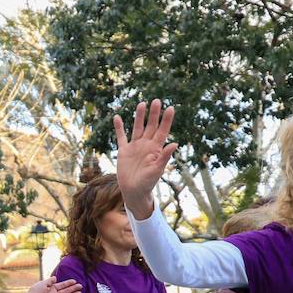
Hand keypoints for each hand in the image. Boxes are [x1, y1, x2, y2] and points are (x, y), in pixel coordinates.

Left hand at [24, 277, 81, 292]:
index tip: (75, 281)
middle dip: (73, 289)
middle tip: (80, 286)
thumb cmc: (35, 291)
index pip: (62, 285)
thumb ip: (50, 281)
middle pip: (66, 291)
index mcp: (52, 289)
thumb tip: (55, 277)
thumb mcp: (43, 283)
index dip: (68, 283)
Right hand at [114, 99, 177, 217]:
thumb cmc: (148, 183)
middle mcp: (146, 145)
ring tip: (141, 103)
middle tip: (157, 100)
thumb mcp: (157, 170)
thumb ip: (164, 156)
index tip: (170, 108)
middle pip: (151, 126)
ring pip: (137, 128)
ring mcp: (135, 147)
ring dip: (139, 116)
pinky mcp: (124, 151)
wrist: (134, 191)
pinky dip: (119, 127)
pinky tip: (117, 117)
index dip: (166, 120)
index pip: (162, 131)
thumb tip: (175, 143)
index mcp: (156, 149)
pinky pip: (121, 137)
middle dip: (154, 114)